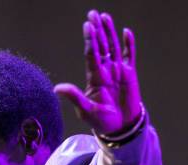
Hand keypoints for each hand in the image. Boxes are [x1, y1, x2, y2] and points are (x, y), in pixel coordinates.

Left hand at [54, 10, 141, 135]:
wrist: (120, 128)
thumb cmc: (101, 121)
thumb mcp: (86, 111)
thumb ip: (74, 97)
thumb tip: (57, 88)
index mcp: (94, 78)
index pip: (91, 55)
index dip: (90, 40)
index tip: (87, 25)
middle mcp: (105, 71)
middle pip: (101, 47)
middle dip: (97, 31)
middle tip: (92, 14)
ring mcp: (118, 71)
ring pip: (114, 48)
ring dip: (110, 33)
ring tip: (105, 17)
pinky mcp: (130, 74)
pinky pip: (130, 56)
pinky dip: (129, 44)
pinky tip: (126, 31)